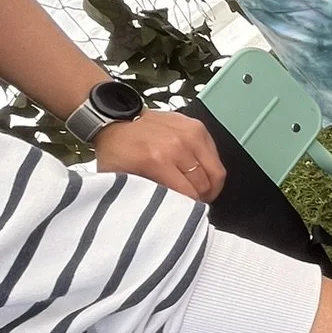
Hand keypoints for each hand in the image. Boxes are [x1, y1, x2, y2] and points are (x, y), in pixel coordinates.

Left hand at [94, 110, 225, 201]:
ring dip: (210, 185)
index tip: (184, 212)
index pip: (189, 194)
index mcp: (158, 160)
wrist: (115, 120)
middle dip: (200, 198)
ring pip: (216, 172)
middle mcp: (178, 145)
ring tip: (199, 190)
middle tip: (192, 202)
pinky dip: (210, 168)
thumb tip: (164, 212)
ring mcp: (190, 134)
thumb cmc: (118, 149)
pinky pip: (215, 156)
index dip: (188, 208)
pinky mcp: (198, 127)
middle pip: (205, 184)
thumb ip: (145, 196)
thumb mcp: (122, 179)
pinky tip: (199, 173)